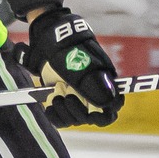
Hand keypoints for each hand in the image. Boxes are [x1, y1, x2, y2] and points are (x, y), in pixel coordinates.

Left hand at [21, 6, 120, 126]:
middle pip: (93, 118)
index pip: (112, 108)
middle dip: (79, 113)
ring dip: (65, 113)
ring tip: (56, 98)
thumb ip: (94, 84)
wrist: (47, 38)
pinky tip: (50, 108)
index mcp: (103, 83)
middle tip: (67, 98)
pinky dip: (55, 117)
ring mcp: (76, 97)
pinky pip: (61, 119)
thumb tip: (109, 103)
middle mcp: (91, 93)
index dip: (104, 116)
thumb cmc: (68, 47)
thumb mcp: (81, 64)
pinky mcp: (61, 99)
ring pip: (76, 119)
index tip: (90, 114)